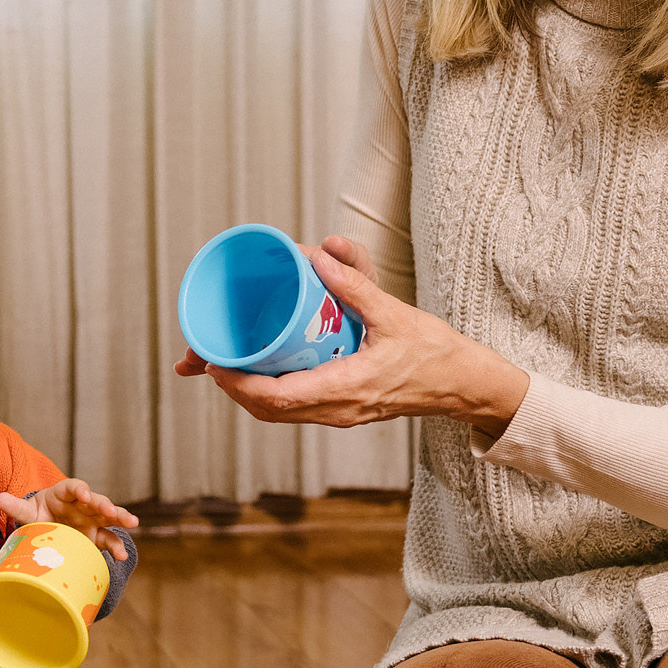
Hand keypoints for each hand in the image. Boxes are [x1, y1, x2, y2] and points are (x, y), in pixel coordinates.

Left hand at [0, 480, 139, 563]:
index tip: (84, 495)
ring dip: (121, 518)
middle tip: (112, 511)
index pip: (74, 487)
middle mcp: (82, 504)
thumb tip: (0, 498)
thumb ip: (16, 507)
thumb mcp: (27, 512)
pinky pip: (109, 539)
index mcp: (64, 493)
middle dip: (105, 504)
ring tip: (132, 523)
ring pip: (109, 517)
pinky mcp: (96, 536)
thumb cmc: (37, 516)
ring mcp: (92, 520)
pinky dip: (116, 547)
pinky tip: (121, 556)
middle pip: (96, 500)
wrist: (45, 530)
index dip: (80, 490)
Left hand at [174, 235, 529, 434]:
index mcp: (346, 388)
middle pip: (266, 410)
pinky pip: (293, 408)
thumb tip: (318, 253)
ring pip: (277, 413)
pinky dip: (267, 392)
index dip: (238, 384)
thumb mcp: (394, 313)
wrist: (463, 384)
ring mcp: (338, 414)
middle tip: (204, 356)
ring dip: (245, 391)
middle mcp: (336, 409)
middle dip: (231, 386)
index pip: (277, 399)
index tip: (212, 362)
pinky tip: (255, 369)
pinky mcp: (340, 410)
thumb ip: (356, 284)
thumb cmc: (434, 352)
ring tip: (220, 361)